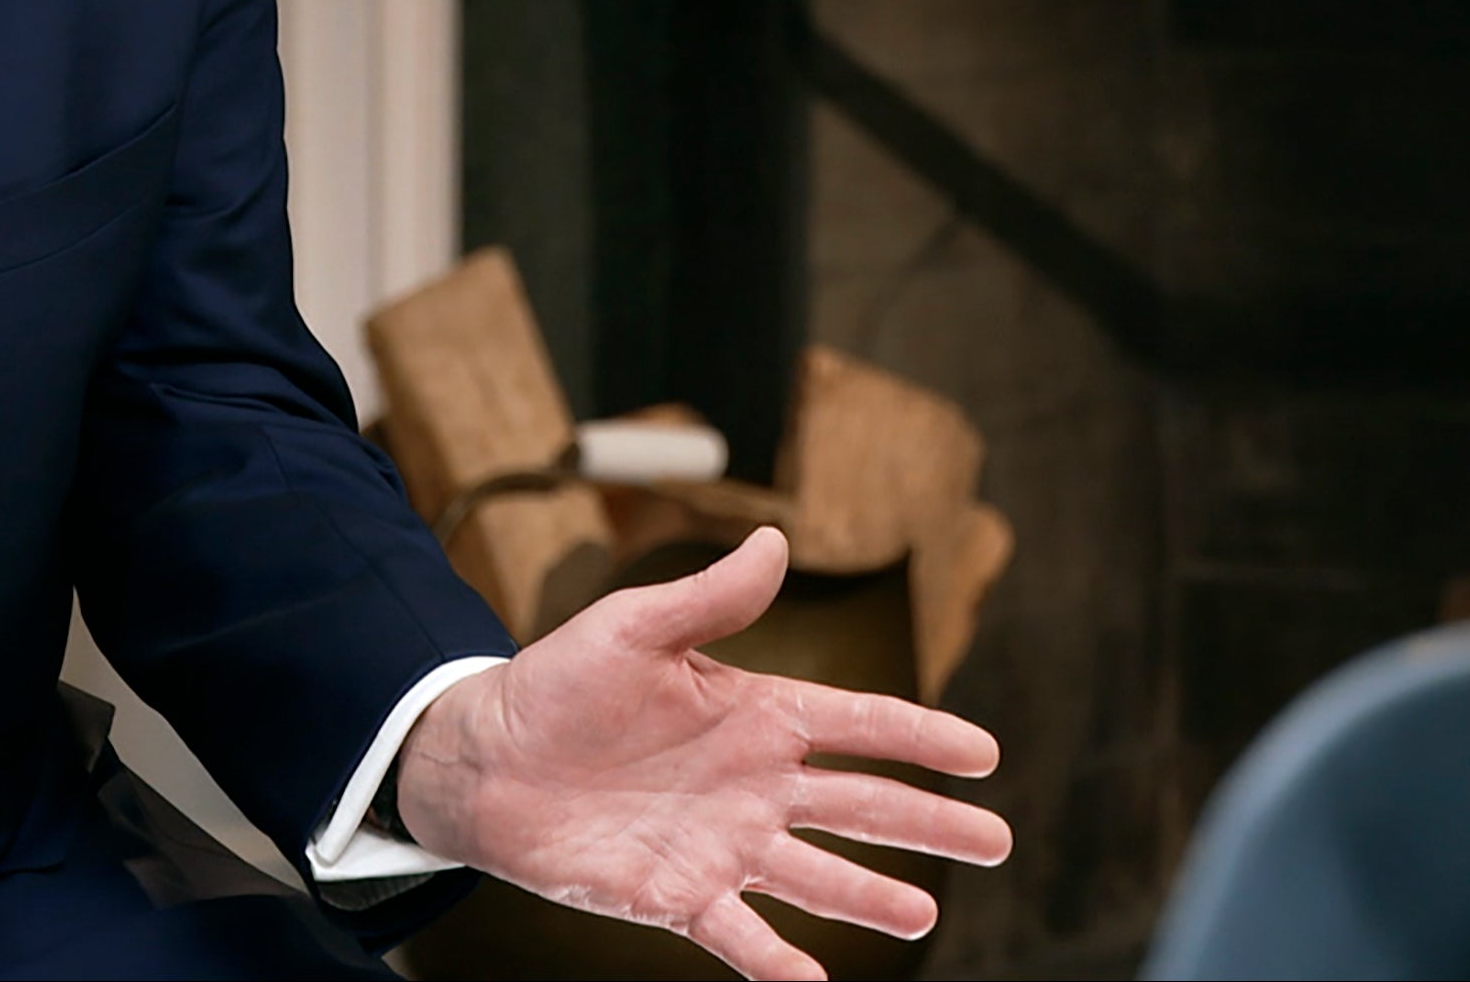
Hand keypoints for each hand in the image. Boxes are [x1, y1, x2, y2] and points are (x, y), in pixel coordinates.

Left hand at [394, 526, 1009, 981]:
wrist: (483, 757)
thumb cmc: (557, 683)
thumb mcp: (632, 627)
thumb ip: (710, 599)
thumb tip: (776, 541)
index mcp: (752, 713)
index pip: (856, 722)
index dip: (920, 734)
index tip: (984, 751)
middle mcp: (752, 783)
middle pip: (860, 803)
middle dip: (928, 821)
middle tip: (997, 839)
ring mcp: (722, 843)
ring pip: (817, 875)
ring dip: (869, 896)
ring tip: (925, 914)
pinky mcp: (679, 893)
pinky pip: (741, 935)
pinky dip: (778, 964)